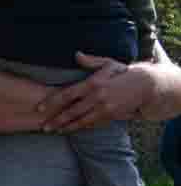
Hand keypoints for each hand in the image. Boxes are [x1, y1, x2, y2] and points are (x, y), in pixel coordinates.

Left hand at [38, 52, 154, 131]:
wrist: (145, 86)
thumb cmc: (123, 73)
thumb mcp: (108, 64)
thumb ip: (91, 61)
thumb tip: (77, 54)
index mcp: (94, 84)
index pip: (68, 94)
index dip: (52, 102)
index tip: (39, 108)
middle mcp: (97, 98)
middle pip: (72, 111)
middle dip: (57, 120)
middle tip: (43, 127)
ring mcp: (104, 109)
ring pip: (81, 121)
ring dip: (67, 127)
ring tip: (55, 131)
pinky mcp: (111, 116)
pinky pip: (92, 123)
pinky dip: (81, 127)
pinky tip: (71, 129)